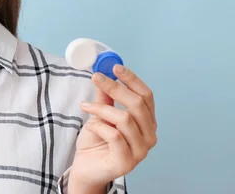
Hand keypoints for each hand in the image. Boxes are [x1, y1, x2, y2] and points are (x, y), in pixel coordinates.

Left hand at [68, 65, 157, 191]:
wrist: (86, 168)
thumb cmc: (96, 141)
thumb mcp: (100, 114)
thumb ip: (105, 97)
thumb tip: (102, 73)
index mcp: (147, 122)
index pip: (146, 96)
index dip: (132, 79)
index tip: (115, 67)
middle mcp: (149, 136)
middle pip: (137, 104)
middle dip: (115, 88)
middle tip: (96, 78)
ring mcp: (140, 151)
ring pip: (124, 119)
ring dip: (101, 108)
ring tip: (85, 106)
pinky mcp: (126, 162)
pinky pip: (114, 136)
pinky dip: (98, 126)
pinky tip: (90, 126)